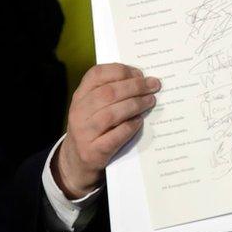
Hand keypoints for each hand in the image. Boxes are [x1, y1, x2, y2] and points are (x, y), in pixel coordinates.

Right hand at [54, 63, 159, 198]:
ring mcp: (83, 132)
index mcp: (80, 95)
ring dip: (135, 105)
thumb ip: (113, 91)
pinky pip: (115, 136)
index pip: (97, 74)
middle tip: (154, 86)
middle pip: (108, 93)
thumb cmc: (95, 126)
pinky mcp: (92, 151)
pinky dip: (130, 127)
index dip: (121, 71)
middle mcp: (78, 111)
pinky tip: (139, 121)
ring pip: (111, 113)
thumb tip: (144, 80)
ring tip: (151, 101)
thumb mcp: (95, 106)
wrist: (77, 160)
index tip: (140, 73)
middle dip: (135, 87)